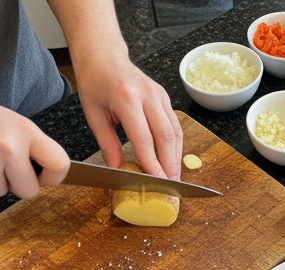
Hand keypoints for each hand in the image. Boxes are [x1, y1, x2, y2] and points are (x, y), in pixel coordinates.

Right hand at [0, 107, 69, 197]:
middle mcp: (8, 144)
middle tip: (1, 163)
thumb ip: (31, 148)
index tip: (41, 175)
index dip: (52, 177)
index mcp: (24, 129)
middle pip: (28, 191)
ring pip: (1, 192)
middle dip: (16, 184)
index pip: (60, 163)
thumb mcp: (11, 126)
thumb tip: (46, 178)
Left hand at [73, 50, 182, 179]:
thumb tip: (119, 171)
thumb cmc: (95, 82)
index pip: (144, 138)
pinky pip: (175, 126)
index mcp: (125, 98)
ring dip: (175, 157)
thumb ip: (108, 145)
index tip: (157, 182)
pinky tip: (171, 159)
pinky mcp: (165, 97)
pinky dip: (175, 146)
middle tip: (170, 185)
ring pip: (175, 133)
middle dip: (169, 164)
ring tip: (173, 176)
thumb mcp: (94, 115)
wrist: (103, 54)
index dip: (152, 163)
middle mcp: (147, 95)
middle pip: (165, 137)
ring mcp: (159, 95)